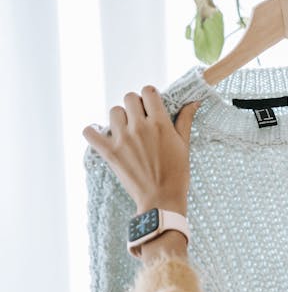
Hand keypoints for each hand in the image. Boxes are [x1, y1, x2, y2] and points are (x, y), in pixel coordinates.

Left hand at [83, 87, 199, 214]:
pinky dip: (92, 132)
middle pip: (129, 98)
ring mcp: (123, 139)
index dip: (150, 96)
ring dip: (120, 118)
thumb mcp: (184, 145)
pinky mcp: (110, 152)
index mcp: (160, 123)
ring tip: (126, 131)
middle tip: (140, 120)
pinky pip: (90, 132)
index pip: (148, 92)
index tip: (151, 106)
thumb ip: (185, 120)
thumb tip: (194, 102)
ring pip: (113, 112)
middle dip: (135, 105)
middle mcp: (140, 127)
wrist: (161, 199)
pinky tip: (100, 135)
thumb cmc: (177, 174)